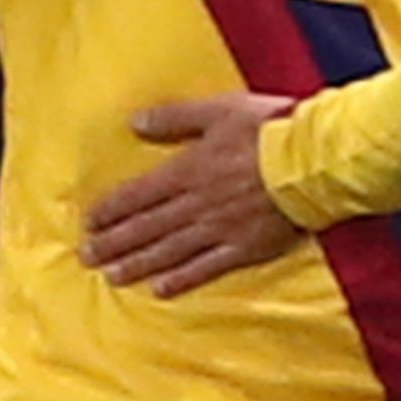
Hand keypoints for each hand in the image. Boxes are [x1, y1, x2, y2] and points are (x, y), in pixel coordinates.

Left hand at [82, 92, 300, 293]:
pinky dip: (182, 280)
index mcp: (188, 171)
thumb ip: (175, 118)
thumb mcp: (219, 110)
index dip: (112, 209)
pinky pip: (206, 268)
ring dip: (138, 264)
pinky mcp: (244, 248)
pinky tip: (161, 289)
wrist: (313, 164)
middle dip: (115, 242)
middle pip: (147, 227)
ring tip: (112, 275)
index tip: (89, 223)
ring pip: (169, 251)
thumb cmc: (269, 130)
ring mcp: (219, 230)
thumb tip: (135, 123)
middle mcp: (196, 205)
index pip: (139, 194)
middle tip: (88, 256)